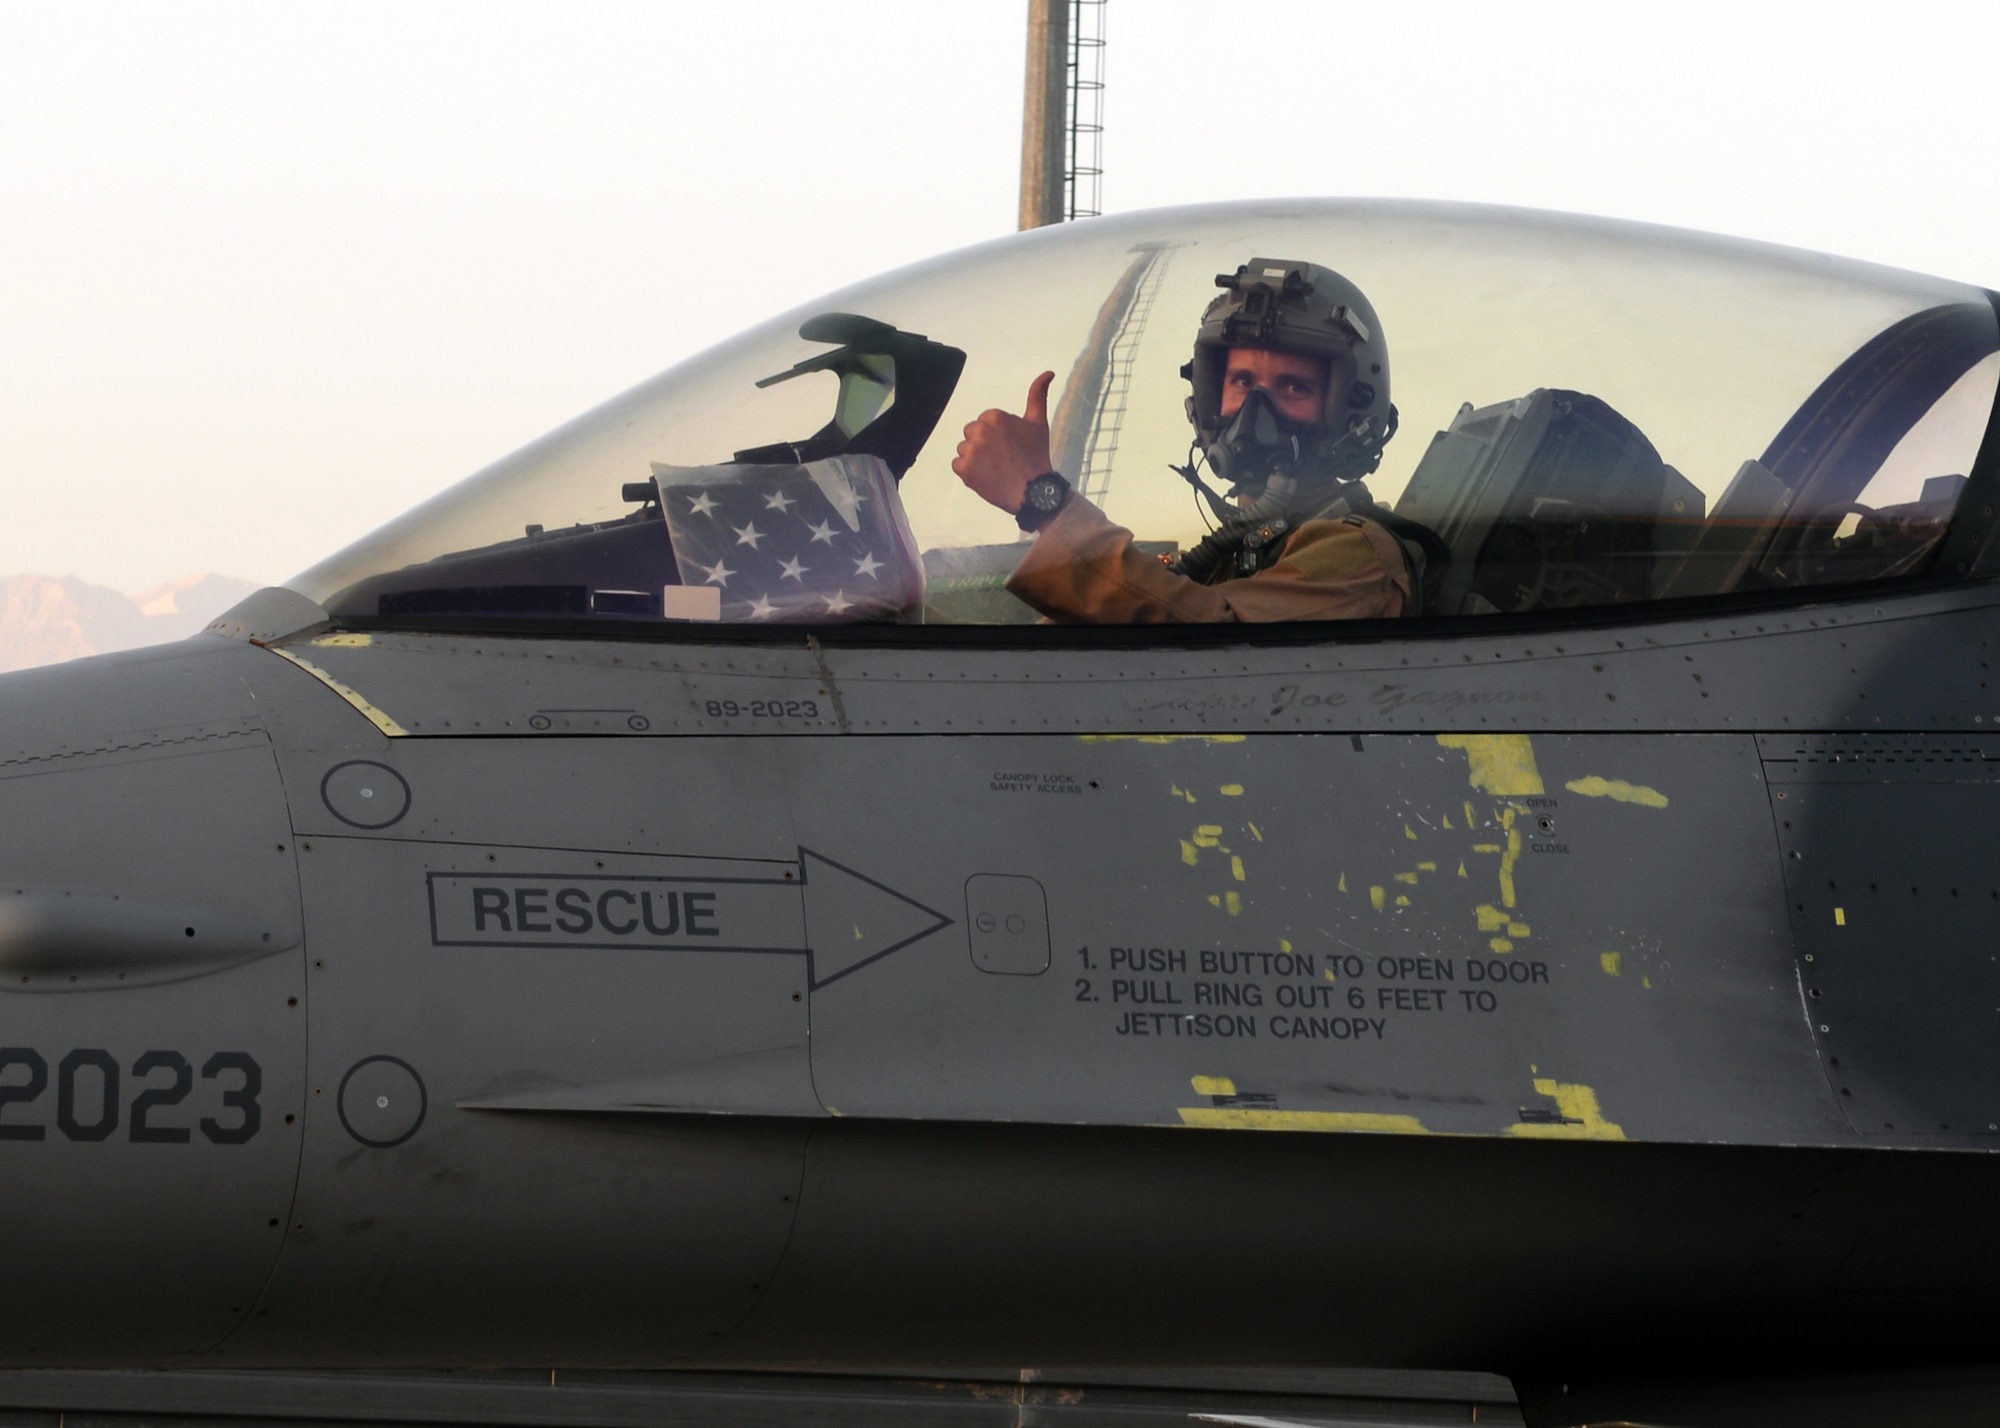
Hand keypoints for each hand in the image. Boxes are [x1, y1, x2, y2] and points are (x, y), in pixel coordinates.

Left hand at [952, 371, 1055, 513]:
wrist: (1034, 491)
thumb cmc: (1037, 456)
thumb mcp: (1039, 423)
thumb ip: (1037, 395)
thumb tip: (1048, 373)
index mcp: (994, 416)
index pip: (984, 422)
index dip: (997, 435)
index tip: (1010, 447)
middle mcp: (979, 429)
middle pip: (971, 433)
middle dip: (983, 445)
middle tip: (1002, 459)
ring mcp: (970, 450)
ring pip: (964, 449)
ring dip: (975, 458)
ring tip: (995, 468)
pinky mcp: (963, 469)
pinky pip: (958, 465)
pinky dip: (968, 472)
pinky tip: (986, 476)